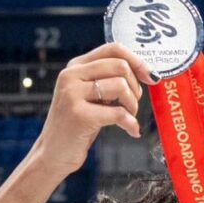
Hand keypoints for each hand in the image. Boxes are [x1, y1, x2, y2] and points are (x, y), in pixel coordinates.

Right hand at [28, 43, 157, 177]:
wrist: (53, 154)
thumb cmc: (77, 125)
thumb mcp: (88, 95)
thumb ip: (107, 80)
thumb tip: (144, 72)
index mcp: (75, 66)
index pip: (113, 48)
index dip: (137, 61)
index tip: (149, 77)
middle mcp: (71, 76)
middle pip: (120, 66)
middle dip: (135, 87)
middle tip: (133, 104)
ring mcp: (72, 94)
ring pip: (120, 86)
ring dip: (133, 105)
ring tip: (129, 117)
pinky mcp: (79, 115)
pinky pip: (119, 113)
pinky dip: (131, 123)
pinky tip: (132, 131)